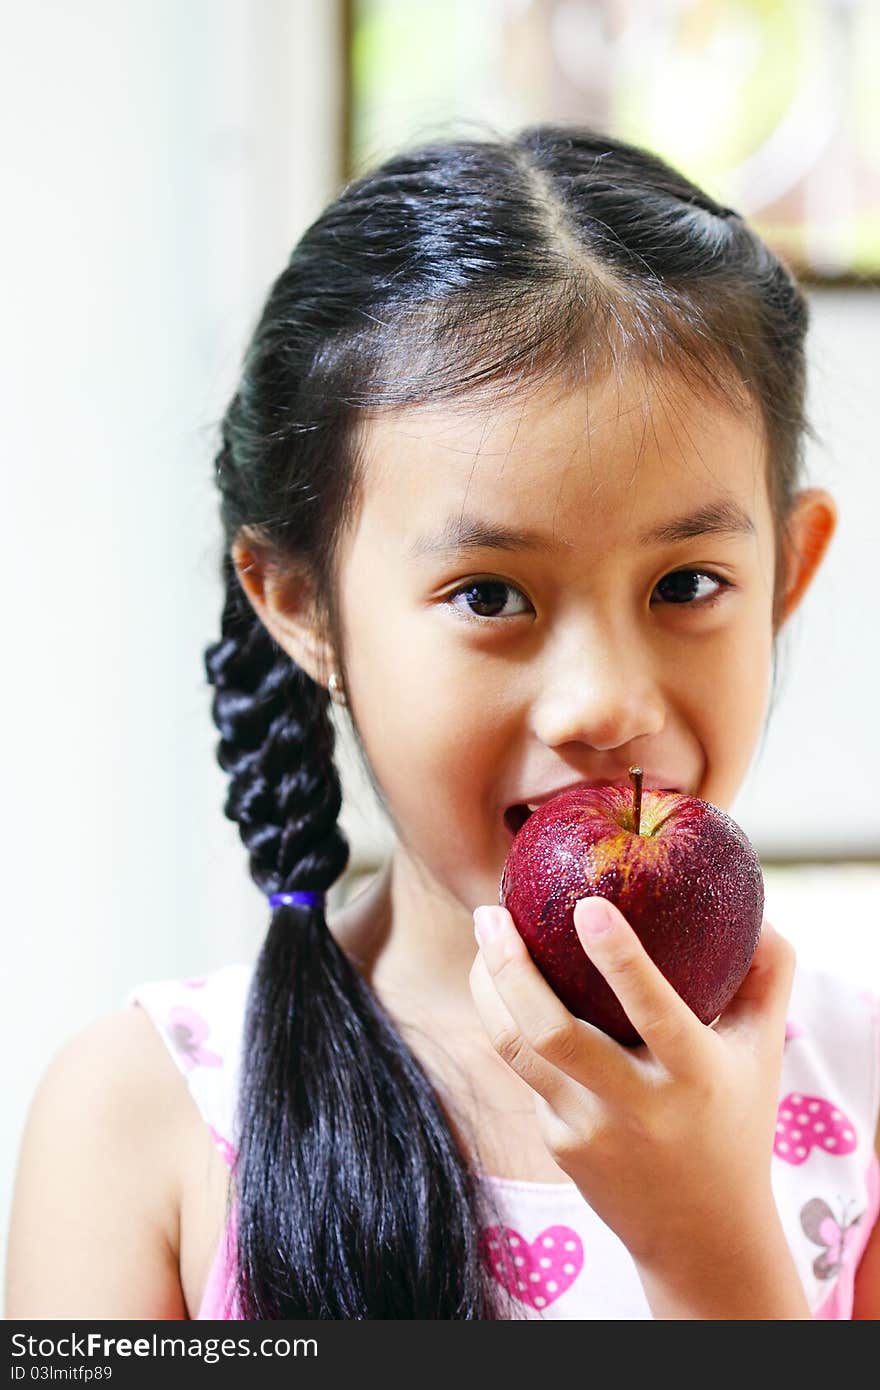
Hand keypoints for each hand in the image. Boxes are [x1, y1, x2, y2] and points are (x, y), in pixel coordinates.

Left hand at [470, 896, 809, 1317]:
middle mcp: (637, 1105)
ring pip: (518, 1048)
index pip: (654, 1010)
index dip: (620, 958)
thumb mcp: (763, 1052)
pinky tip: (507, 987)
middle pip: (553, 1032)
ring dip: (489, 988)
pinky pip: (528, 1071)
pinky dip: (514, 1023)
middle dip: (512, 967)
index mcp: (694, 1075)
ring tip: (485, 934)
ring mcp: (589, 1130)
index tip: (588, 905)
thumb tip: (757, 913)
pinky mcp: (558, 1144)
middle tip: (491, 914)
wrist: (703, 1235)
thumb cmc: (735, 1120)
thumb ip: (766, 977)